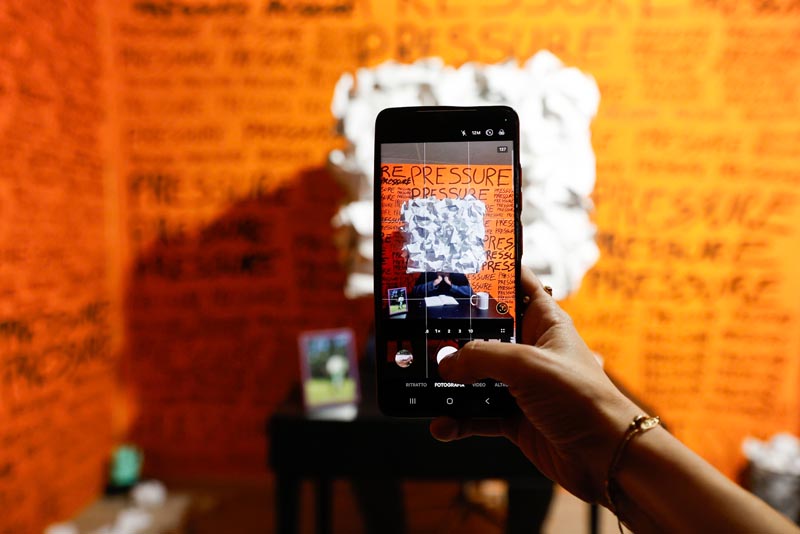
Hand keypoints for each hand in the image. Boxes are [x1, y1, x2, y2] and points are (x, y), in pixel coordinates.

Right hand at [430, 267, 640, 503]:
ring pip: (475, 376)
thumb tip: (446, 363)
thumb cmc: (582, 399)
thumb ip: (482, 356)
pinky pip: (476, 414)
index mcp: (544, 322)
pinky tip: (442, 425)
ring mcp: (520, 385)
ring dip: (450, 383)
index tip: (459, 263)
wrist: (605, 458)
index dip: (493, 271)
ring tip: (426, 384)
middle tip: (424, 332)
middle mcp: (530, 350)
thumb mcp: (528, 364)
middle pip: (485, 332)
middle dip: (455, 334)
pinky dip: (458, 420)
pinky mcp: (513, 417)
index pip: (517, 283)